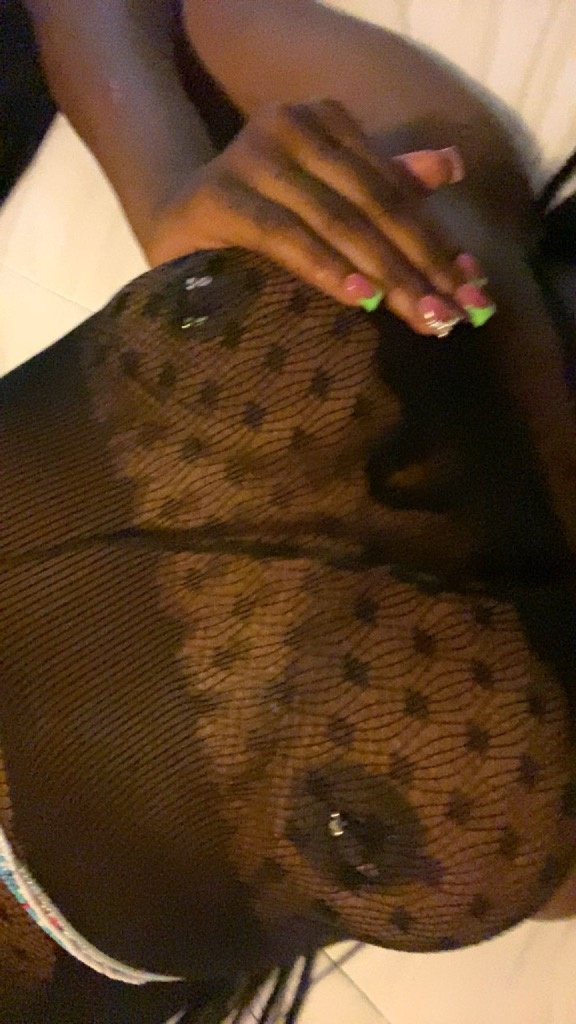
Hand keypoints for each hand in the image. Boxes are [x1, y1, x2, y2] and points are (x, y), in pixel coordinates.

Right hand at [146, 99, 494, 336]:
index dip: (437, 241)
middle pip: (375, 206)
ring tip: (420, 315)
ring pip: (337, 222)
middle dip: (420, 266)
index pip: (395, 190)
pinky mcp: (218, 195)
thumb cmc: (259, 214)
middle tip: (454, 315)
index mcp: (326, 121)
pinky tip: (360, 298)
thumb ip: (385, 181)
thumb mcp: (329, 195)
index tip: (472, 288)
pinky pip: (284, 236)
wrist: (172, 217)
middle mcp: (292, 126)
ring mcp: (252, 157)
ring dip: (385, 274)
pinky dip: (325, 268)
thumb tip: (451, 166)